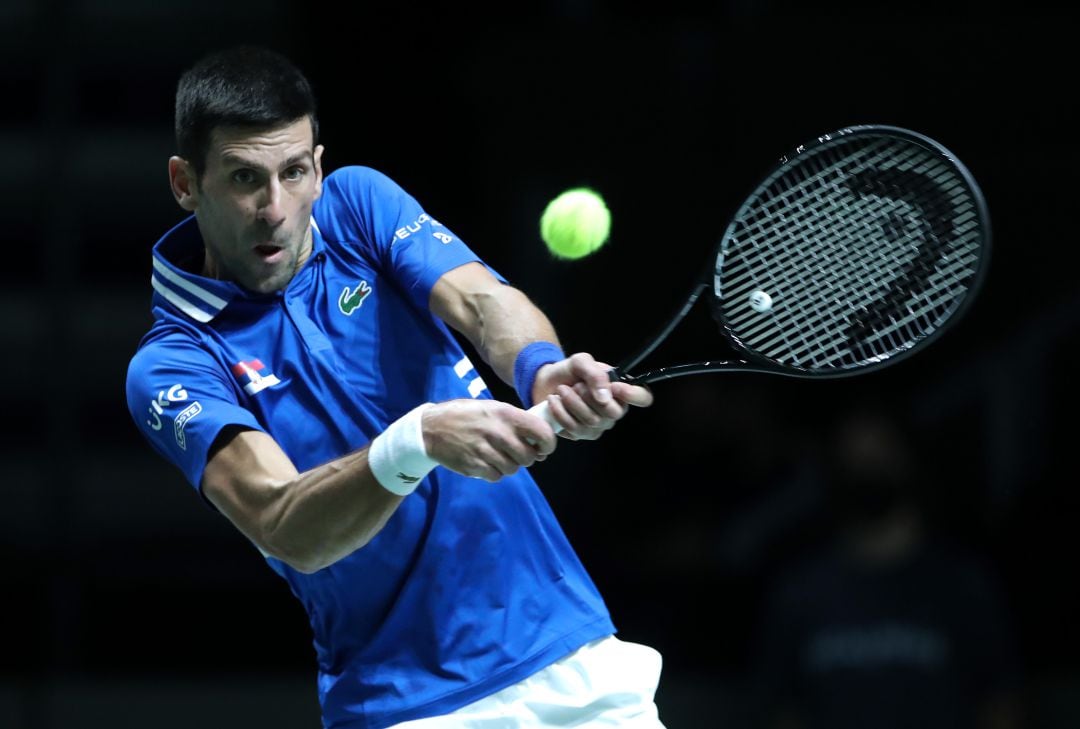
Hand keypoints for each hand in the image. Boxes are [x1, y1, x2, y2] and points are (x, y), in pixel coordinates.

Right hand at [421, 399, 557, 481]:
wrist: (431, 428)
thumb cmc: (465, 415)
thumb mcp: (491, 408)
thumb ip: (514, 420)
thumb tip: (538, 437)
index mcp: (506, 414)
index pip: (541, 433)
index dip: (548, 444)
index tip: (544, 448)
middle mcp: (498, 433)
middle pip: (528, 457)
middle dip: (526, 457)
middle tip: (517, 452)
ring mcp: (486, 451)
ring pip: (513, 469)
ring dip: (509, 465)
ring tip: (497, 455)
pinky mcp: (475, 466)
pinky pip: (497, 476)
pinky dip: (494, 472)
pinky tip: (485, 461)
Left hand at [532, 352, 653, 439]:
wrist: (547, 382)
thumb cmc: (570, 371)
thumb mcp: (581, 362)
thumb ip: (595, 374)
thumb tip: (606, 396)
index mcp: (621, 390)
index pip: (643, 398)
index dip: (634, 395)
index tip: (615, 386)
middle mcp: (614, 410)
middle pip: (613, 413)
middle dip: (589, 397)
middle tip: (575, 385)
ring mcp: (599, 425)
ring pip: (591, 422)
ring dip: (571, 403)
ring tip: (561, 390)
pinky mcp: (581, 434)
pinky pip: (574, 429)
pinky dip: (560, 413)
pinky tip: (554, 402)